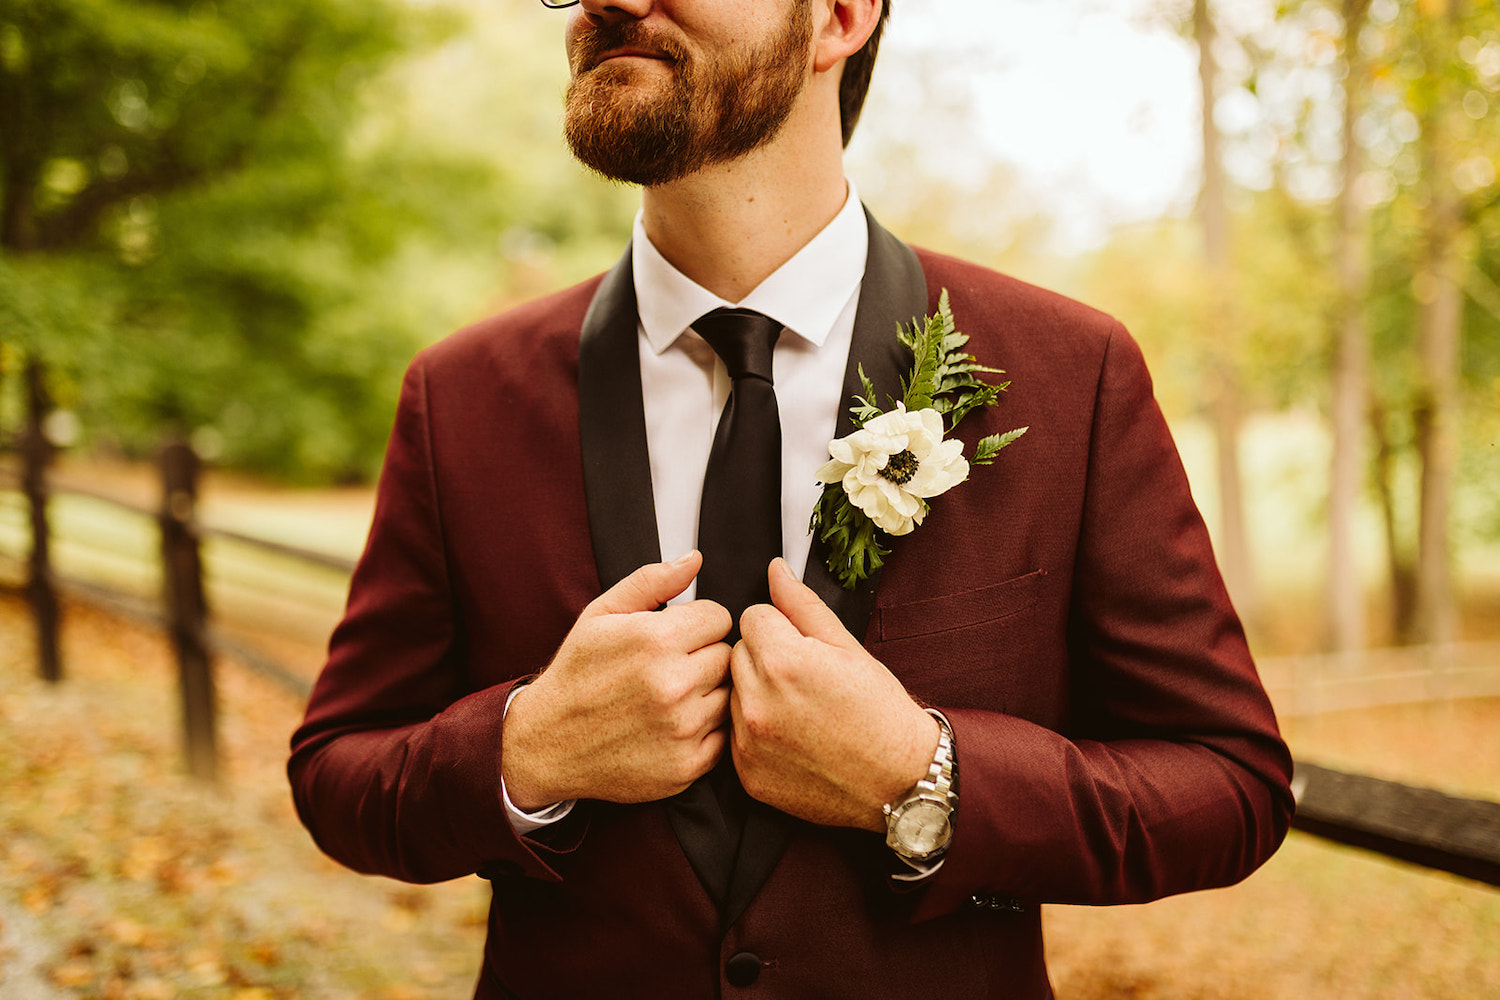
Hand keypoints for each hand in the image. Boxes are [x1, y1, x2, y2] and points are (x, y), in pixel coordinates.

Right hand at [502, 551, 731, 809]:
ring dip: (709, 693)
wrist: (547, 744)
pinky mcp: (687, 765)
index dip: (699, 623)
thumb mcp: (601, 615)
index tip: (680, 636)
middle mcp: (673, 684)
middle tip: (673, 667)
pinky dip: (706, 730)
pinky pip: (724, 736)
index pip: (720, 618)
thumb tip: (695, 559)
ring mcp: (682, 729)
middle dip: (705, 656)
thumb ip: (651, 582)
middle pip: (728, 655)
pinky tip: (675, 724)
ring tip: (673, 696)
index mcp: (655, 640)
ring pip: (730, 695)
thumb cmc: (577, 675)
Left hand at [730, 558, 938, 831]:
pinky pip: (735, 734)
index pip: (752, 616)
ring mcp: (749, 741)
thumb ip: (802, 605)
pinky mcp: (747, 773)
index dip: (781, 627)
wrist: (898, 782)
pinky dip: (757, 731)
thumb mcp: (848, 648)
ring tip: (800, 709)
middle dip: (765, 657)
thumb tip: (776, 571)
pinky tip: (792, 737)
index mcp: (783, 661)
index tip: (804, 647)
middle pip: (738, 652)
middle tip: (805, 679)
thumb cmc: (881, 714)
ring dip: (757, 693)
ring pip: (734, 692)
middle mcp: (758, 702)